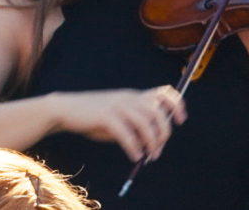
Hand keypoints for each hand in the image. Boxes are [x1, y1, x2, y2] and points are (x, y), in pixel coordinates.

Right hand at [51, 85, 186, 162]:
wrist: (67, 109)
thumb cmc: (95, 116)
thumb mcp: (119, 117)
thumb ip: (136, 126)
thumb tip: (152, 144)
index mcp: (135, 95)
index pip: (164, 92)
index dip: (177, 105)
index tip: (181, 120)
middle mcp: (129, 98)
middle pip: (158, 112)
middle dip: (163, 133)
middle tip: (159, 149)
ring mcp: (118, 105)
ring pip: (145, 123)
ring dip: (152, 142)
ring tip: (151, 156)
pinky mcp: (105, 116)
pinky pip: (126, 133)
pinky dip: (134, 147)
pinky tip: (135, 156)